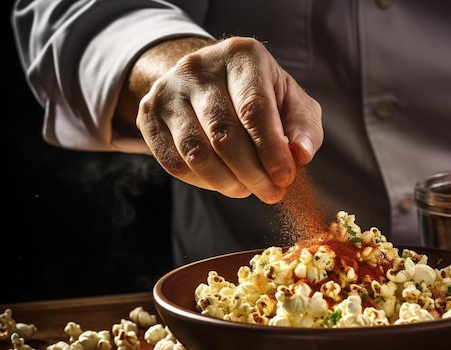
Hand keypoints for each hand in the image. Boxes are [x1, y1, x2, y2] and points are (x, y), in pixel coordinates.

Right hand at [135, 37, 322, 203]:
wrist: (210, 78)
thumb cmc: (260, 93)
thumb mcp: (291, 100)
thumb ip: (302, 127)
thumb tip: (300, 154)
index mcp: (241, 55)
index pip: (254, 109)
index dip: (270, 150)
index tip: (284, 178)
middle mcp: (199, 66)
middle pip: (223, 134)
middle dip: (251, 172)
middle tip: (270, 193)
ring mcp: (168, 89)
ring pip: (195, 152)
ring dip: (226, 182)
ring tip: (246, 189)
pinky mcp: (148, 112)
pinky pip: (172, 161)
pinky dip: (201, 181)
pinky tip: (221, 181)